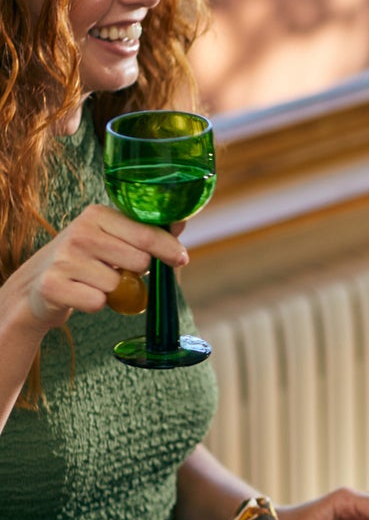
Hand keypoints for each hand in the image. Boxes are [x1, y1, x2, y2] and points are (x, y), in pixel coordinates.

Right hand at [8, 203, 186, 332]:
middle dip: (135, 271)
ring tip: (93, 281)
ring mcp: (65, 259)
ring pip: (118, 285)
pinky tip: (80, 293)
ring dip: (113, 290)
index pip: (147, 234)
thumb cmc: (83, 259)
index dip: (169, 249)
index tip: (181, 258)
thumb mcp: (111, 237)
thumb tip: (180, 222)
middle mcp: (80, 233)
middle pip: (138, 261)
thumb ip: (145, 231)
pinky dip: (95, 304)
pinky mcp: (54, 286)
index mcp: (97, 215)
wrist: (36, 285)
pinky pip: (98, 303)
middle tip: (117, 269)